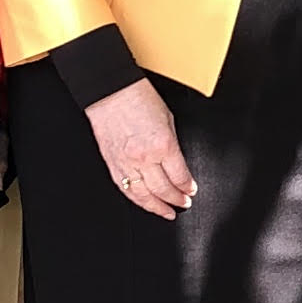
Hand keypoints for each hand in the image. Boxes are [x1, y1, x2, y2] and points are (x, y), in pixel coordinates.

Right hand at [87, 77, 194, 221]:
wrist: (110, 90)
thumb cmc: (138, 97)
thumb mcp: (167, 119)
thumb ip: (173, 145)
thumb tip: (178, 165)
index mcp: (163, 145)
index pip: (180, 177)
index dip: (188, 188)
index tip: (191, 190)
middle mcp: (145, 158)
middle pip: (164, 190)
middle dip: (177, 200)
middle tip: (183, 203)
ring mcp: (126, 163)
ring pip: (144, 195)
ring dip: (157, 206)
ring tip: (167, 211)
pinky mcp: (112, 164)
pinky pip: (126, 189)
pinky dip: (137, 199)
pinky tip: (145, 203)